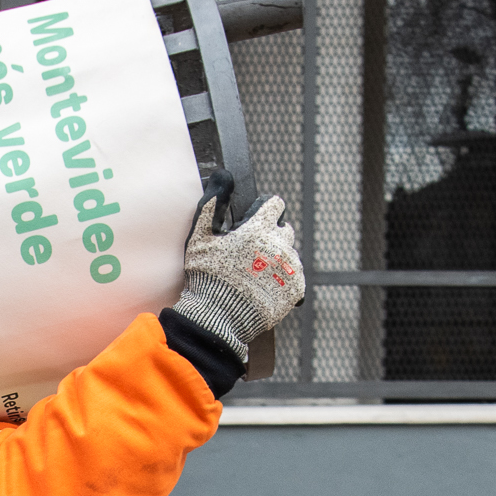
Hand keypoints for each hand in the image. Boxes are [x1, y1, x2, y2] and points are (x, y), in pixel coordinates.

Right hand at [171, 194, 304, 360]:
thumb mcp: (200, 237)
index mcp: (259, 229)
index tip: (256, 220)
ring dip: (277, 259)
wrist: (219, 318)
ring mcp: (289, 269)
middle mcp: (279, 246)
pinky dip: (284, 280)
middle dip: (272, 236)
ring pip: (290, 255)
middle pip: (285, 230)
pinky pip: (296, 278)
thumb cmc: (206, 277)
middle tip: (253, 252)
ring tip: (257, 275)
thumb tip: (223, 176)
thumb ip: (212, 204)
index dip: (265, 210)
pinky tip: (266, 288)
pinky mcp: (295, 290)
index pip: (275, 205)